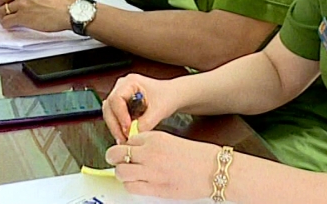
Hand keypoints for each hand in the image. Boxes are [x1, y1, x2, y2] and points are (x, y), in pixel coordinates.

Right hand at [102, 74, 179, 143]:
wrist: (172, 96)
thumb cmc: (168, 96)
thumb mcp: (159, 110)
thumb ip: (146, 122)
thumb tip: (133, 134)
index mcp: (130, 82)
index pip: (116, 99)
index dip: (120, 115)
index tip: (128, 129)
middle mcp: (122, 87)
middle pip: (109, 107)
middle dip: (115, 124)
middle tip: (124, 139)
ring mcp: (120, 96)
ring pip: (110, 113)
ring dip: (116, 127)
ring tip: (125, 139)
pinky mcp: (122, 105)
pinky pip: (115, 117)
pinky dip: (119, 127)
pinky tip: (126, 136)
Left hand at [106, 132, 220, 199]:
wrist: (213, 170)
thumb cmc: (197, 156)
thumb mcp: (171, 140)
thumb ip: (152, 143)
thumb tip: (135, 147)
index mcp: (155, 138)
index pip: (128, 139)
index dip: (125, 145)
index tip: (126, 148)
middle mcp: (150, 154)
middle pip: (117, 153)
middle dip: (114, 156)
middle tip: (115, 159)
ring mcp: (151, 172)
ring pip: (121, 172)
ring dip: (121, 172)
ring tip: (126, 172)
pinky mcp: (156, 189)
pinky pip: (131, 187)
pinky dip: (129, 185)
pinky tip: (135, 182)